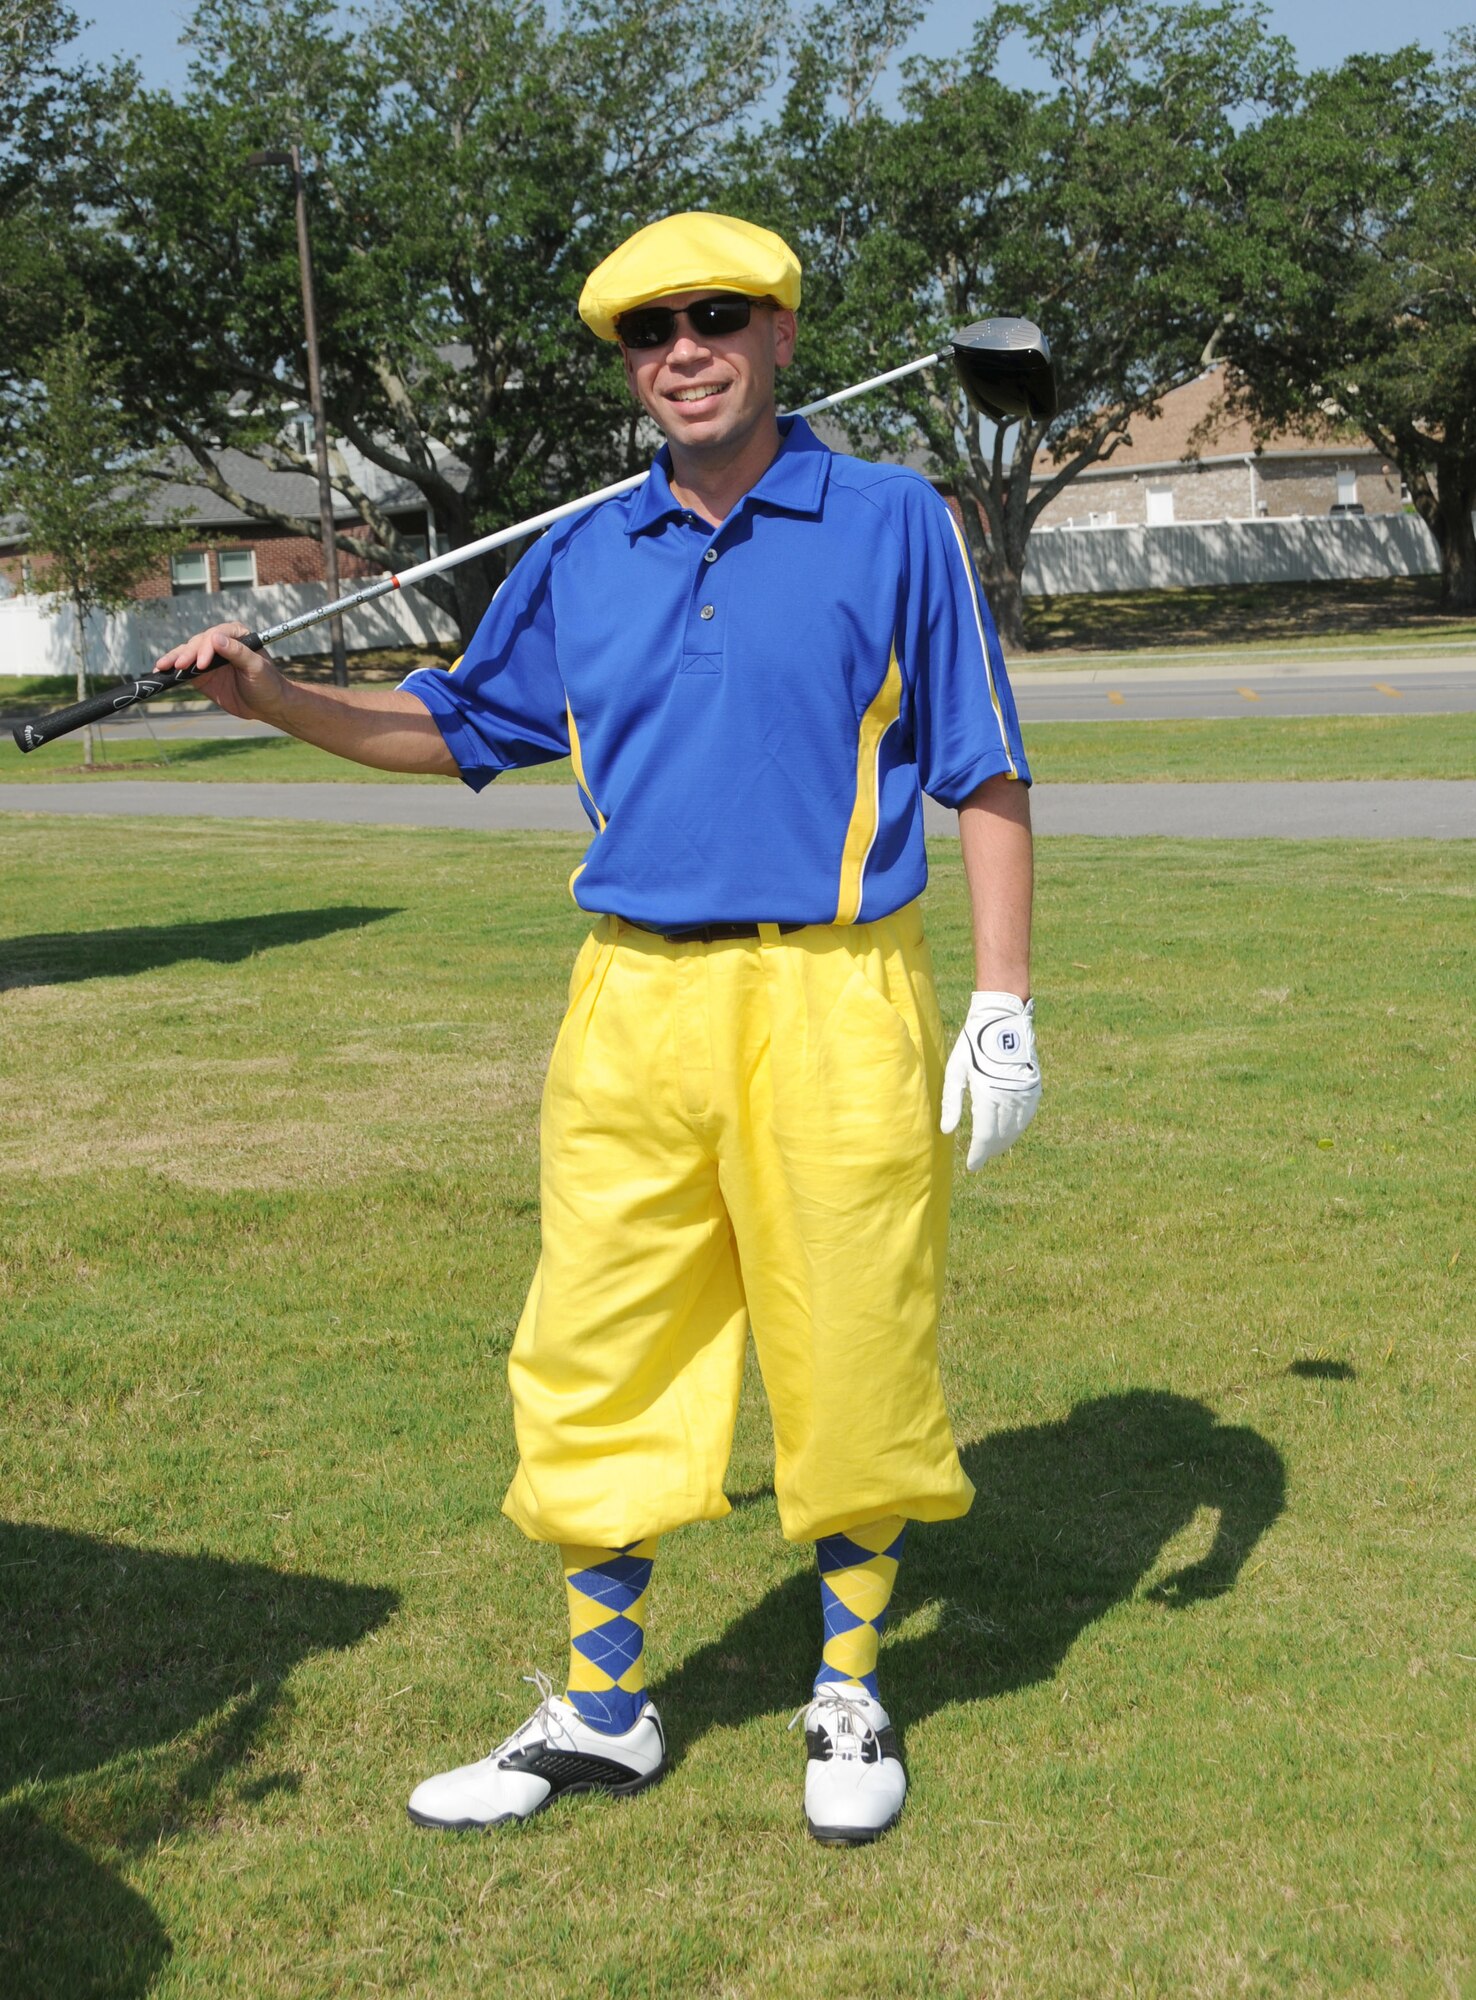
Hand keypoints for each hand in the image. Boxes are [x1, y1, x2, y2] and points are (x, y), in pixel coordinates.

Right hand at [153, 622, 285, 723]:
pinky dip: (171, 670)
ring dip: (174, 659)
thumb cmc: (268, 684)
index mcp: (236, 635)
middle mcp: (219, 643)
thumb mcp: (256, 668)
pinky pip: (183, 669)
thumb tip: (215, 638)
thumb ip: (238, 653)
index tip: (202, 664)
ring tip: (162, 666)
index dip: (206, 648)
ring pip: (187, 653)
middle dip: (188, 654)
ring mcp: (208, 658)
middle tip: (180, 666)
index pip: (216, 635)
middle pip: (198, 643)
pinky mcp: (200, 674)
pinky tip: (160, 671)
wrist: (267, 706)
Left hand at [940, 990, 1040, 1170]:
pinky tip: (1011, 1131)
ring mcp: (1025, 1092)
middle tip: (980, 1158)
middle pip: (1001, 1136)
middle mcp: (1010, 1097)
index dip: (978, 1154)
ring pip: (1016, 1128)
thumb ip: (951, 1102)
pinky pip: (1028, 1116)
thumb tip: (947, 1131)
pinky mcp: (1034, 1086)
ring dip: (1005, 1142)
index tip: (972, 1166)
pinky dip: (1019, 1127)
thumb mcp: (955, 1070)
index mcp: (988, 1095)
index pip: (984, 1135)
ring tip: (993, 1149)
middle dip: (990, 1150)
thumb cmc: (973, 1044)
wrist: (1003, 1019)